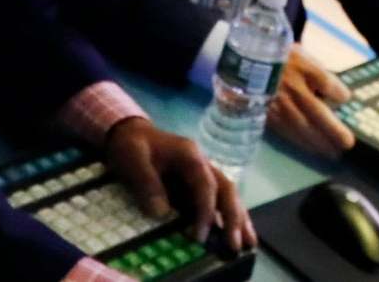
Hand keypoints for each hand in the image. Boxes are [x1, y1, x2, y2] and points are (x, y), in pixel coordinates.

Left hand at [102, 117, 255, 251]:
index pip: (205, 184)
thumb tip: (162, 213)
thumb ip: (147, 183)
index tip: (200, 237)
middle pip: (226, 189)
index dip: (206, 211)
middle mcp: (202, 164)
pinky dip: (228, 218)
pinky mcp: (196, 186)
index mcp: (190, 155)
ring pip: (227, 195)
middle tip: (236, 244)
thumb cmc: (132, 145)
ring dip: (238, 219)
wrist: (129, 133)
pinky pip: (217, 202)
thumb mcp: (134, 159)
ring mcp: (202, 175)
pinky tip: (234, 233)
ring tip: (248, 243)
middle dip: (233, 217)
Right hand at [267, 48, 356, 158]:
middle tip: (348, 144)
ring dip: (320, 143)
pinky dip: (302, 143)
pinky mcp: (267, 115)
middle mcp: (292, 87)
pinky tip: (312, 150)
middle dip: (334, 130)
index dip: (340, 93)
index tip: (345, 98)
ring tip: (333, 154)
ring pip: (302, 127)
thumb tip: (337, 92)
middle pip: (317, 112)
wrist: (243, 62)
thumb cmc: (276, 55)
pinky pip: (287, 132)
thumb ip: (317, 70)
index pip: (327, 83)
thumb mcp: (301, 53)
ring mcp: (279, 104)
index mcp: (302, 67)